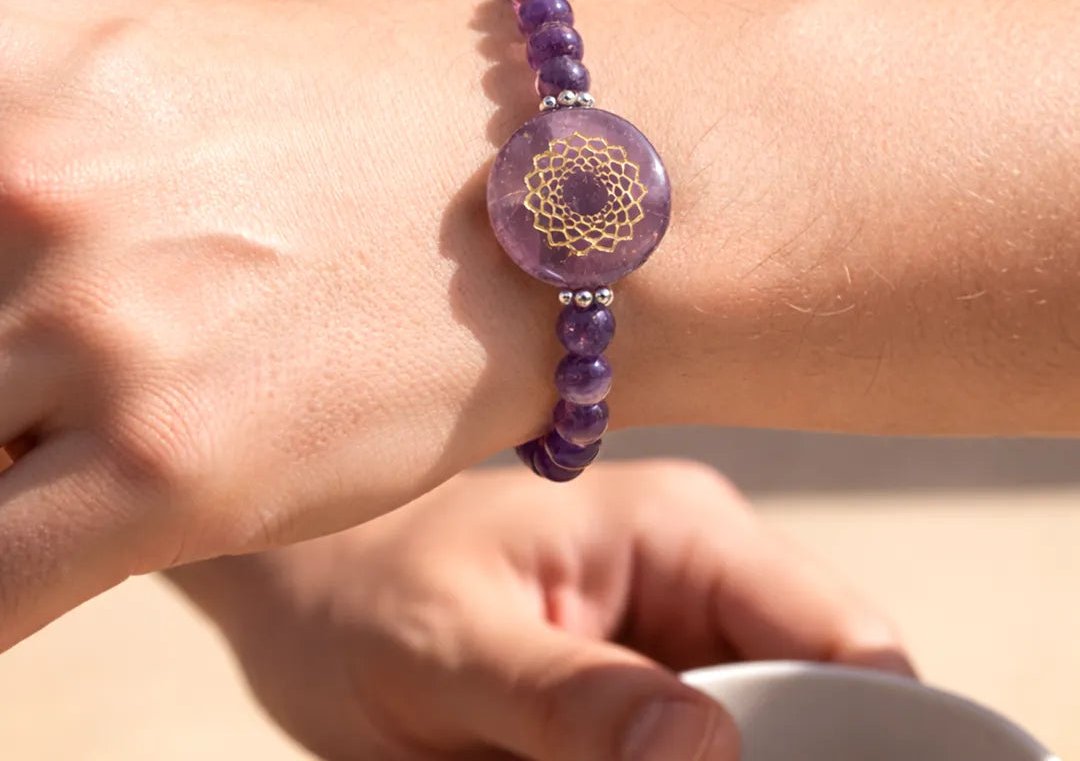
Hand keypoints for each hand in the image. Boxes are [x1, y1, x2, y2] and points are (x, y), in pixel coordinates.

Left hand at [0, 0, 557, 649]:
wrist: (549, 193)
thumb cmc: (370, 124)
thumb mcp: (158, 63)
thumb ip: (17, 127)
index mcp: (12, 70)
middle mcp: (33, 188)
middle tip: (29, 387)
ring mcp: (104, 331)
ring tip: (86, 432)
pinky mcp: (176, 469)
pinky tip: (42, 558)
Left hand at [174, 461, 912, 760]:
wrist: (308, 578)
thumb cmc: (360, 589)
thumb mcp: (448, 649)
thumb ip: (571, 702)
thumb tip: (714, 755)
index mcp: (680, 528)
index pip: (840, 640)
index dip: (876, 740)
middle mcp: (699, 563)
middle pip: (820, 694)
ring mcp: (676, 616)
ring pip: (768, 728)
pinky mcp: (643, 668)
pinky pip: (706, 738)